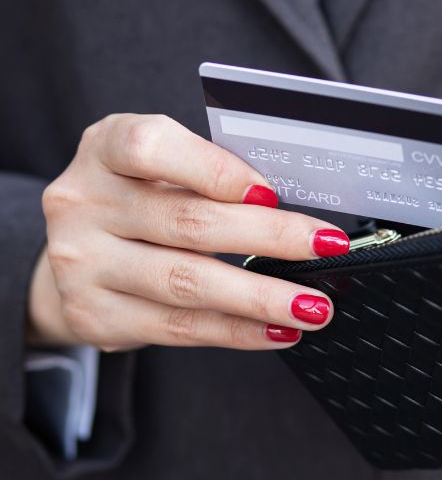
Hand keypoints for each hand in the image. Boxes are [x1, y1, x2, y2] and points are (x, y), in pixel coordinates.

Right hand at [28, 114, 348, 350]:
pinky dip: (237, 331)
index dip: (216, 170)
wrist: (77, 251)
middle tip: (326, 247)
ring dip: (261, 297)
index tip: (270, 193)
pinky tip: (277, 330)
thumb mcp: (162, 166)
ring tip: (313, 306)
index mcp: (104, 148)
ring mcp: (82, 264)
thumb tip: (296, 204)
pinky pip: (178, 327)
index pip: (151, 148)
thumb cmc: (141, 196)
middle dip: (270, 237)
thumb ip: (213, 173)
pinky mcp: (94, 315)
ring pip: (186, 283)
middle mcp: (83, 203)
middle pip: (187, 222)